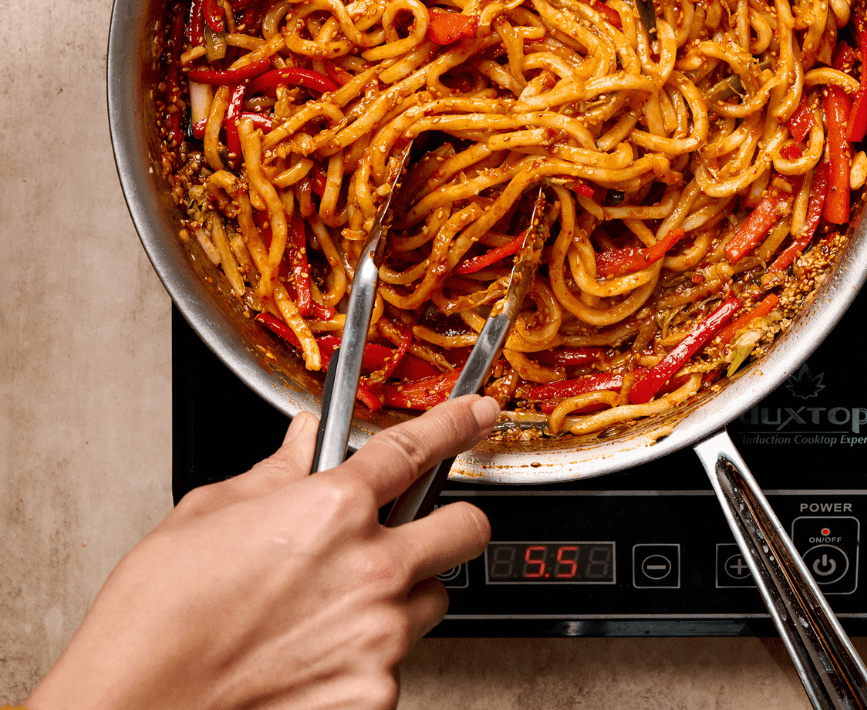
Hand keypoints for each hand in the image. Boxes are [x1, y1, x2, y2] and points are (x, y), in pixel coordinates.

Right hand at [28, 395, 498, 709]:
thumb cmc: (156, 621)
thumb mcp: (207, 516)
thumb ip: (274, 473)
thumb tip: (304, 441)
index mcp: (332, 509)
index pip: (417, 448)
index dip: (458, 423)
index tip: (482, 414)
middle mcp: (372, 570)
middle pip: (465, 528)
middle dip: (450, 522)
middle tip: (413, 532)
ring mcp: (379, 639)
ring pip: (432, 601)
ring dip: (403, 596)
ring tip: (338, 607)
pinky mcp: (372, 698)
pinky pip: (395, 665)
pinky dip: (368, 658)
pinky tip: (315, 657)